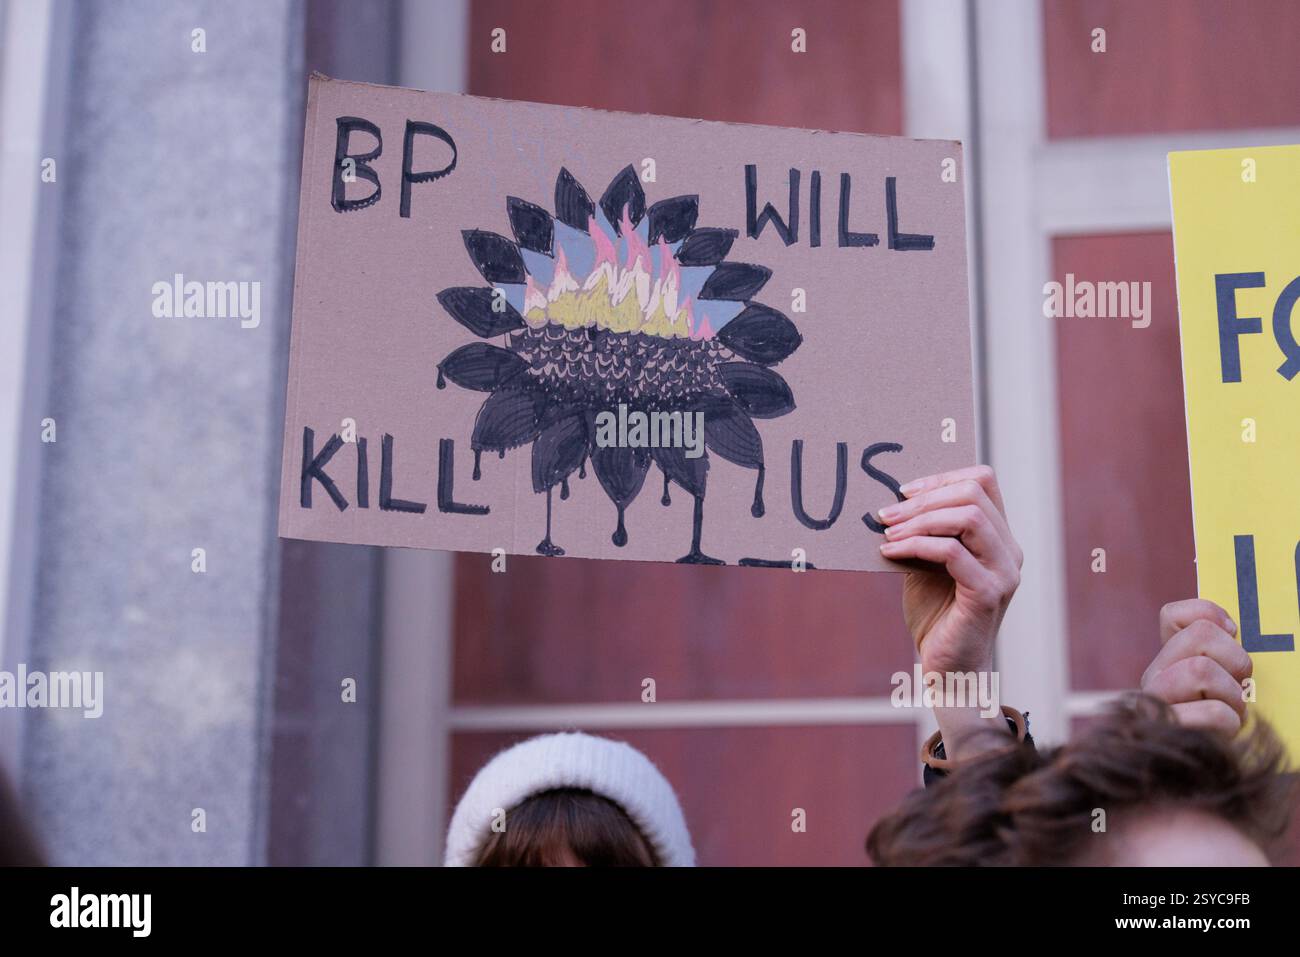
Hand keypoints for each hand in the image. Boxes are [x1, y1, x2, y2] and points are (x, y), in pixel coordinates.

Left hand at [878, 465, 1022, 759]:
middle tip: (887, 512)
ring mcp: (1004, 571)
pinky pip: (952, 552)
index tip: (904, 490)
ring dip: (919, 520)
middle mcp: (1009, 550)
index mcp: (999, 536)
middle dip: (924, 497)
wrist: (946, 668)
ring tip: (887, 531)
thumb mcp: (927, 562)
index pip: (983, 481)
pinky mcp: (988, 593)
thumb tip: (891, 500)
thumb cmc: (936, 614)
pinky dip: (916, 545)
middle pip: (974, 493)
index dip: (942, 476)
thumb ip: (924, 532)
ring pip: (968, 517)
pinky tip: (890, 551)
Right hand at [1143, 599, 1250, 735]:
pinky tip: (1222, 734)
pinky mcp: (1166, 731)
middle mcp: (1153, 678)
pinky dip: (1229, 723)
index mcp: (1167, 663)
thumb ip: (1220, 656)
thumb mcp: (1225, 686)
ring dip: (1231, 694)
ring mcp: (1154, 703)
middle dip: (1234, 660)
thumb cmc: (1223, 731)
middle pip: (1200, 636)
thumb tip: (1229, 627)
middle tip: (1237, 687)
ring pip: (1202, 669)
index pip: (1173, 616)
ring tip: (1229, 713)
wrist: (1209, 780)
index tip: (1232, 633)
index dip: (1208, 616)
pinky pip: (1213, 712)